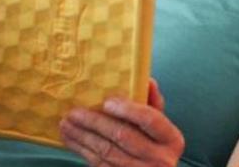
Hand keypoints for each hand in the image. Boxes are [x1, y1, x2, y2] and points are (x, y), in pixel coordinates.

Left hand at [60, 79, 184, 165]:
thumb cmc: (156, 147)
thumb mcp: (161, 129)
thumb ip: (154, 105)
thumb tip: (146, 80)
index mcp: (171, 140)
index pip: (149, 119)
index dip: (128, 110)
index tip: (107, 102)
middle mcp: (159, 159)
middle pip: (123, 136)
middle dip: (95, 123)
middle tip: (75, 112)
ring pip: (106, 151)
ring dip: (83, 136)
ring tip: (66, 123)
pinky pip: (98, 163)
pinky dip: (82, 150)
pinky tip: (71, 139)